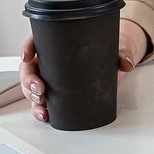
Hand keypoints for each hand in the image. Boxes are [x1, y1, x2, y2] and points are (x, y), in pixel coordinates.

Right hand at [18, 20, 147, 123]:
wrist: (116, 61)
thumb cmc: (109, 48)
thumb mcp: (116, 47)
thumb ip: (122, 53)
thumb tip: (126, 63)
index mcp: (58, 41)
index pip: (37, 39)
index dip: (28, 47)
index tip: (28, 56)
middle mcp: (51, 59)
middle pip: (29, 67)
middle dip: (29, 79)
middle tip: (39, 88)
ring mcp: (52, 77)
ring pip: (32, 86)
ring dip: (31, 96)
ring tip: (41, 104)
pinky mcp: (59, 92)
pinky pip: (42, 101)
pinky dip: (39, 109)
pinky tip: (44, 113)